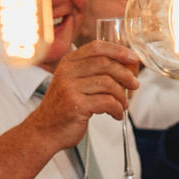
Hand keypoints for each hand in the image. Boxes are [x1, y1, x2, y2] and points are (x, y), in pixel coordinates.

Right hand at [24, 41, 139, 152]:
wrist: (44, 131)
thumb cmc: (63, 107)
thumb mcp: (73, 83)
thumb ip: (92, 73)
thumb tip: (125, 69)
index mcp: (68, 62)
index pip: (97, 47)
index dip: (118, 51)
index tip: (133, 59)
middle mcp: (68, 72)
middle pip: (105, 64)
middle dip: (125, 74)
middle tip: (134, 84)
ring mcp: (70, 88)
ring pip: (108, 83)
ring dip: (121, 95)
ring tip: (124, 104)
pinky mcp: (76, 105)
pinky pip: (106, 102)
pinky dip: (117, 109)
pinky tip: (116, 113)